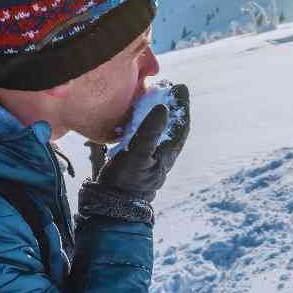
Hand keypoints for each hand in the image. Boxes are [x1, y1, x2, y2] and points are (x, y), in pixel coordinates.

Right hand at [80, 84, 189, 208]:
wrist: (111, 205)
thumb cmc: (126, 181)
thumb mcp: (139, 154)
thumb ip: (150, 131)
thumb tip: (163, 108)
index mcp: (168, 154)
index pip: (181, 125)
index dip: (182, 105)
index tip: (180, 87)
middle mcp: (161, 155)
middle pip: (171, 126)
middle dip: (170, 107)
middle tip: (166, 87)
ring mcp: (148, 157)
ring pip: (157, 130)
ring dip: (156, 113)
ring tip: (152, 95)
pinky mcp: (135, 159)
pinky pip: (143, 136)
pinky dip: (141, 123)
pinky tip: (134, 115)